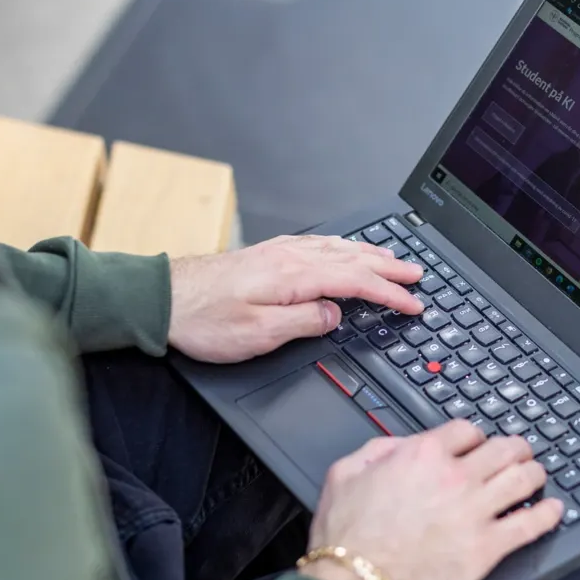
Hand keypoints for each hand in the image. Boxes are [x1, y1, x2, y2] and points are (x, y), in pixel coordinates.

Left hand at [168, 235, 423, 363]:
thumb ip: (303, 323)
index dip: (389, 293)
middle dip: (389, 267)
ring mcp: (278, 253)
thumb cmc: (203, 319)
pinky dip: (342, 248)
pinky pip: (317, 245)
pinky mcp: (265, 255)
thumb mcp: (258, 334)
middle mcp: (289, 257)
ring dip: (369, 254)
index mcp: (294, 275)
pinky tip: (344, 250)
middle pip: (352, 258)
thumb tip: (334, 316)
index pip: (356, 281)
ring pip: (336, 248)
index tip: (413, 304)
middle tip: (418, 276)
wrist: (161, 300)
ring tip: (393, 260)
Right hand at [300, 422, 560, 579]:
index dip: (476, 437)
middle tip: (520, 454)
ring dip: (535, 474)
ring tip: (537, 476)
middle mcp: (455, 478)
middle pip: (504, 449)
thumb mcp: (345, 473)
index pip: (467, 431)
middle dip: (516, 449)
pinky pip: (531, 524)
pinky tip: (553, 510)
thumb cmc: (346, 537)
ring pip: (524, 480)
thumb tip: (399, 446)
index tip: (479, 445)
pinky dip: (547, 514)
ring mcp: (475, 513)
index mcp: (421, 456)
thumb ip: (377, 450)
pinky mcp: (487, 548)